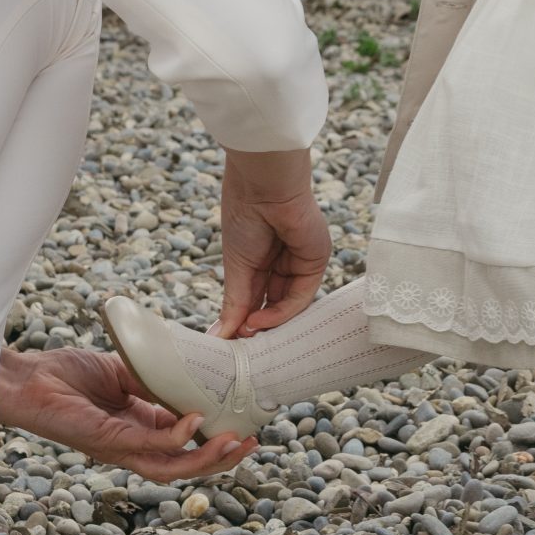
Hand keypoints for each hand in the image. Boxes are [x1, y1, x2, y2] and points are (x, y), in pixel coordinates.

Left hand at [0, 345, 255, 479]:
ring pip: (173, 467)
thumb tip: (189, 376)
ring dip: (207, 460)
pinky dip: (176, 437)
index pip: (186, 443)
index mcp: (140, 427)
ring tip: (235, 443)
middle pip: (186, 464)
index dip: (216, 438)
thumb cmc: (66, 375)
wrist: (28, 380)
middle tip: (251, 444)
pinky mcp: (107, 442)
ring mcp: (121, 448)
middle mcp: (134, 445)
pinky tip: (195, 422)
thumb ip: (153, 380)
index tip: (245, 425)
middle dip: (221, 459)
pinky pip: (149, 446)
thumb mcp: (123, 370)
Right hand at [216, 147, 329, 337]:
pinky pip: (300, 296)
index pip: (256, 297)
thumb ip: (234, 303)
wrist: (263, 186)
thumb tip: (218, 336)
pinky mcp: (315, 261)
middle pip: (274, 305)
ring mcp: (301, 263)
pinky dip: (281, 313)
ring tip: (245, 333)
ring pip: (288, 305)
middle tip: (239, 348)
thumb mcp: (236, 266)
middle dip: (257, 327)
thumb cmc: (244, 215)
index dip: (243, 319)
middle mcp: (283, 262)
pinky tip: (260, 320)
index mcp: (261, 258)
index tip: (227, 339)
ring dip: (267, 324)